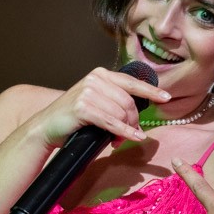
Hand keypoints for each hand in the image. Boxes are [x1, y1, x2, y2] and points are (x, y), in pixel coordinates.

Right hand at [27, 67, 169, 148]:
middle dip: (133, 121)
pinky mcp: (83, 107)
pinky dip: (123, 132)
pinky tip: (130, 138)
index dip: (150, 91)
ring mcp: (88, 91)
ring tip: (117, 140)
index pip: (132, 82)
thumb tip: (137, 116)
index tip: (166, 98)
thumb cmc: (74, 119)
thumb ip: (115, 102)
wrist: (47, 127)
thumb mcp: (97, 104)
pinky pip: (112, 122)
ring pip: (121, 114)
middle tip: (130, 135)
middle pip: (129, 102)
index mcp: (101, 74)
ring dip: (125, 130)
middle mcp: (95, 79)